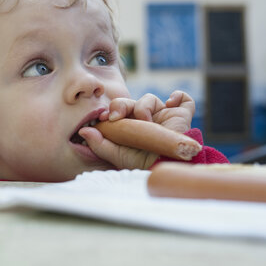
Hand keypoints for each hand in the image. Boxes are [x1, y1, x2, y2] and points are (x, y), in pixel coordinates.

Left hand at [78, 91, 194, 169]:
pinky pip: (183, 99)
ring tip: (145, 121)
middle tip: (116, 115)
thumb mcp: (117, 156)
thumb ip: (99, 144)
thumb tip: (82, 131)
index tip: (103, 117)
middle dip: (120, 105)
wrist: (165, 170)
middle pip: (131, 102)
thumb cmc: (141, 166)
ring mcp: (164, 117)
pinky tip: (170, 102)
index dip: (111, 110)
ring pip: (150, 98)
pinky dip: (178, 96)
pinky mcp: (181, 116)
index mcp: (131, 127)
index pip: (118, 111)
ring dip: (144, 106)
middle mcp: (146, 120)